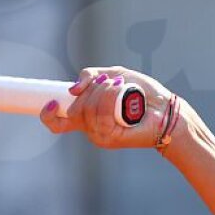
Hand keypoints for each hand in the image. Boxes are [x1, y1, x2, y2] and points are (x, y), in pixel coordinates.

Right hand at [38, 66, 176, 149]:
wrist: (166, 108)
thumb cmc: (143, 93)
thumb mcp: (114, 76)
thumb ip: (90, 77)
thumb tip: (71, 89)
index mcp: (87, 114)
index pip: (58, 122)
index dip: (48, 115)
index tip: (51, 103)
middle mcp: (90, 127)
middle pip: (72, 109)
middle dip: (91, 90)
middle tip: (113, 84)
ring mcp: (98, 135)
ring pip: (87, 109)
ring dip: (104, 92)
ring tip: (122, 88)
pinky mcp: (110, 139)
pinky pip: (101, 116)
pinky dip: (111, 99)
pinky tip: (124, 94)